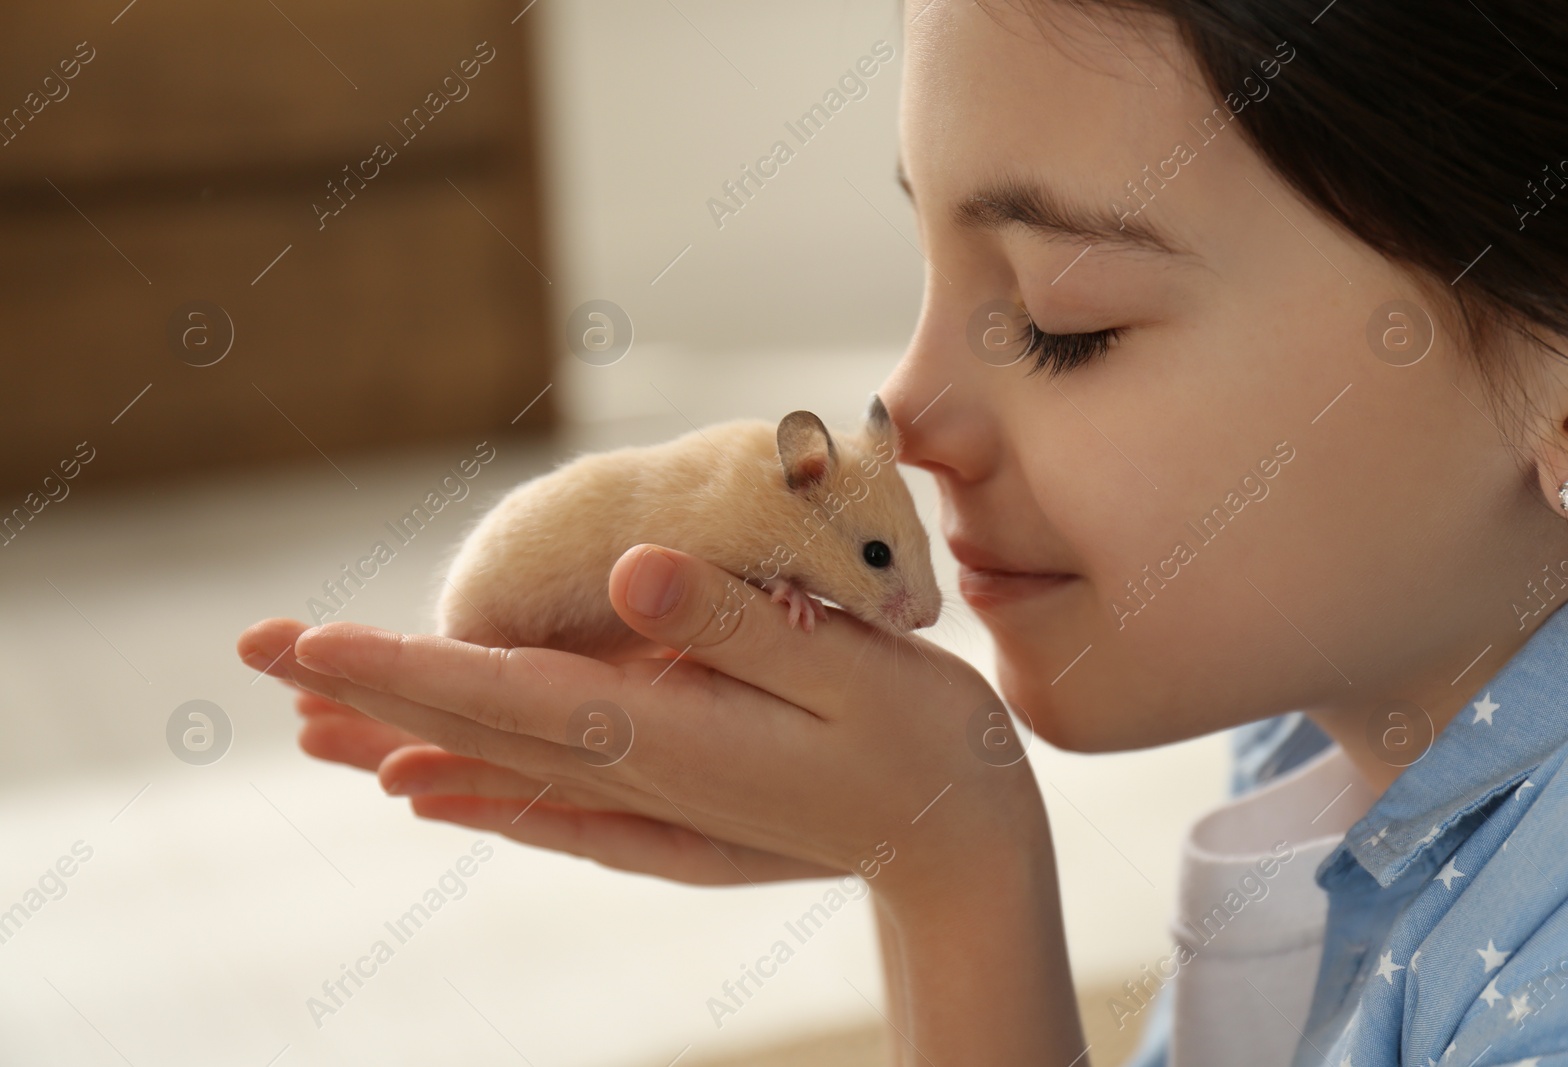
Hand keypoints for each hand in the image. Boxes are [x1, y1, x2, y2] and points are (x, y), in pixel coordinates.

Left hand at [237, 545, 1047, 907]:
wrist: (960, 844)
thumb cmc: (921, 738)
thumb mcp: (847, 661)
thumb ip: (735, 620)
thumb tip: (630, 572)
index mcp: (668, 734)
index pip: (500, 694)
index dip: (395, 665)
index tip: (299, 646)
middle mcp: (638, 778)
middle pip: (472, 731)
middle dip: (362, 692)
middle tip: (259, 655)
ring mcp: (648, 804)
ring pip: (493, 767)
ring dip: (397, 740)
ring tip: (311, 729)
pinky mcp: (670, 812)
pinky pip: (541, 802)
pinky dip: (472, 790)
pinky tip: (428, 791)